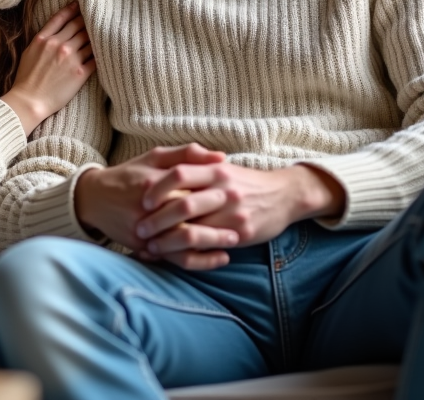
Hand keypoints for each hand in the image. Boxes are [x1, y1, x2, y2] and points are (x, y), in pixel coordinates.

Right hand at [0, 2, 96, 133]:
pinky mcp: (80, 72)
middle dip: (87, 20)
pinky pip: (95, 57)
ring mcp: (71, 58)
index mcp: (44, 39)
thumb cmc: (26, 79)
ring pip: (89, 40)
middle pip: (79, 25)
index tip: (80, 5)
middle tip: (96, 16)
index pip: (61, 17)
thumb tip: (54, 32)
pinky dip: (100, 53)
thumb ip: (42, 39)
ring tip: (103, 32)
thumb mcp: (28, 52)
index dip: (72, 9)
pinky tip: (105, 50)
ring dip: (96, 35)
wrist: (29, 102)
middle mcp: (59, 45)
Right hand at [74, 144, 234, 267]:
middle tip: (244, 218)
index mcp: (154, 181)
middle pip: (190, 213)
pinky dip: (201, 261)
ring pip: (185, 240)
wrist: (94, 199)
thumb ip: (187, 154)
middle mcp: (150, 207)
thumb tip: (222, 158)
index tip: (237, 190)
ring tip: (235, 240)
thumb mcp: (154, 156)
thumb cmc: (130, 174)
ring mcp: (147, 229)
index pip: (190, 184)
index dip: (216, 189)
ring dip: (213, 241)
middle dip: (219, 217)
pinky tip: (220, 258)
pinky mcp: (146, 247)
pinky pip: (177, 259)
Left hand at [134, 164, 345, 269]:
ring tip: (151, 248)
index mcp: (215, 169)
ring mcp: (232, 213)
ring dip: (167, 241)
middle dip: (156, 220)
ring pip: (193, 230)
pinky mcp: (240, 233)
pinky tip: (175, 258)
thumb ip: (197, 165)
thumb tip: (162, 171)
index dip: (157, 188)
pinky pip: (209, 246)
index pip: (178, 174)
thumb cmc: (246, 182)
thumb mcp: (223, 167)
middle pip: (181, 204)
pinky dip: (188, 254)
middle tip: (139, 229)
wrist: (285, 195)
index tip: (142, 200)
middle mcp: (223, 190)